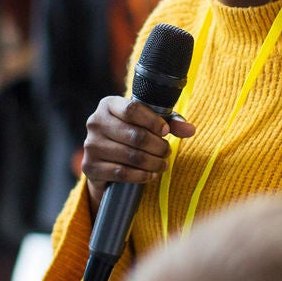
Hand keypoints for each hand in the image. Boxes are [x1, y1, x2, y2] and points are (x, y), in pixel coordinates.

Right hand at [80, 94, 195, 206]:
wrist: (104, 162)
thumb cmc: (130, 136)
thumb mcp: (149, 124)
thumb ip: (170, 123)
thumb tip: (191, 130)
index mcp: (108, 105)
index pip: (132, 109)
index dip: (154, 121)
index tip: (166, 131)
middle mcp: (95, 122)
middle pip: (135, 135)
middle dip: (158, 146)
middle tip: (167, 152)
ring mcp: (90, 145)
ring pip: (131, 156)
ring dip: (153, 162)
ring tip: (162, 164)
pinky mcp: (90, 167)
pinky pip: (122, 172)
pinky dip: (142, 175)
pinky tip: (151, 174)